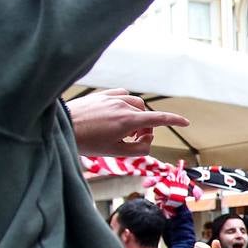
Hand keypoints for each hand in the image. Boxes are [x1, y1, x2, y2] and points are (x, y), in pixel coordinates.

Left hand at [66, 88, 189, 155]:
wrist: (62, 126)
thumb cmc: (87, 142)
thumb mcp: (116, 153)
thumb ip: (139, 149)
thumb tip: (148, 141)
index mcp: (128, 120)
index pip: (159, 119)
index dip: (175, 121)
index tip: (186, 123)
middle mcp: (122, 105)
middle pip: (146, 114)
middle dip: (145, 128)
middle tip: (135, 140)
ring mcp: (111, 97)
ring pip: (135, 104)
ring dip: (136, 116)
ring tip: (124, 130)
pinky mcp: (102, 94)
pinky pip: (122, 96)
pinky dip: (125, 105)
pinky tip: (117, 113)